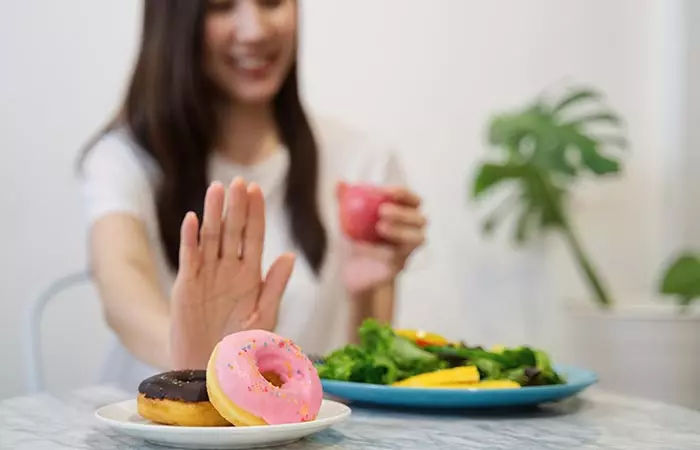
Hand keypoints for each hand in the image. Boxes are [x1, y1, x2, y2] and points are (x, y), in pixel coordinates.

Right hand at [169, 178, 294, 368]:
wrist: (211, 367)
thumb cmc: (242, 345)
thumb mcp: (264, 316)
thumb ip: (275, 286)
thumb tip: (289, 255)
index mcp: (250, 275)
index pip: (254, 236)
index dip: (255, 214)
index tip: (257, 190)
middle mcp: (229, 269)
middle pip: (233, 230)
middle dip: (237, 206)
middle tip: (239, 182)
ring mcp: (207, 274)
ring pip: (211, 237)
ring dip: (214, 213)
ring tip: (217, 189)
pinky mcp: (186, 284)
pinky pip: (189, 257)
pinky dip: (190, 238)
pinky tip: (193, 218)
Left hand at [341, 186, 426, 294]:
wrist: (350, 271)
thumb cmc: (353, 240)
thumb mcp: (346, 220)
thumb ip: (344, 201)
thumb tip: (339, 181)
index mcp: (403, 214)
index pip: (412, 200)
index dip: (403, 194)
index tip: (385, 191)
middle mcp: (411, 231)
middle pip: (420, 218)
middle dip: (403, 212)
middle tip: (382, 210)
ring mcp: (408, 250)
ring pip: (418, 238)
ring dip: (401, 230)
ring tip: (380, 227)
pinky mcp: (400, 265)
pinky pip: (400, 256)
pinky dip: (386, 250)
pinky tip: (369, 247)